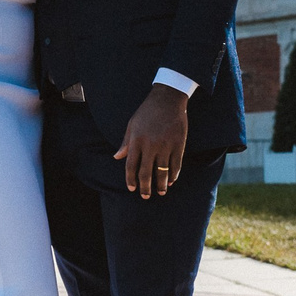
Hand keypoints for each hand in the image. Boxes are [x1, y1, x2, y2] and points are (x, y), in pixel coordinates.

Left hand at [114, 84, 190, 198]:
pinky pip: (176, 165)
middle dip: (145, 187)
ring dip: (161, 185)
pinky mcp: (178, 145)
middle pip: (146, 172)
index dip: (130, 179)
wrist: (168, 100)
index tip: (131, 188)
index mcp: (136, 140)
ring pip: (162, 172)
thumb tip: (117, 157)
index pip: (131, 165)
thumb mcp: (132, 124)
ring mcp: (165, 146)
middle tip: (145, 196)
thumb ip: (126, 142)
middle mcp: (150, 145)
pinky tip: (171, 181)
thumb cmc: (147, 112)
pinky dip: (174, 175)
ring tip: (160, 192)